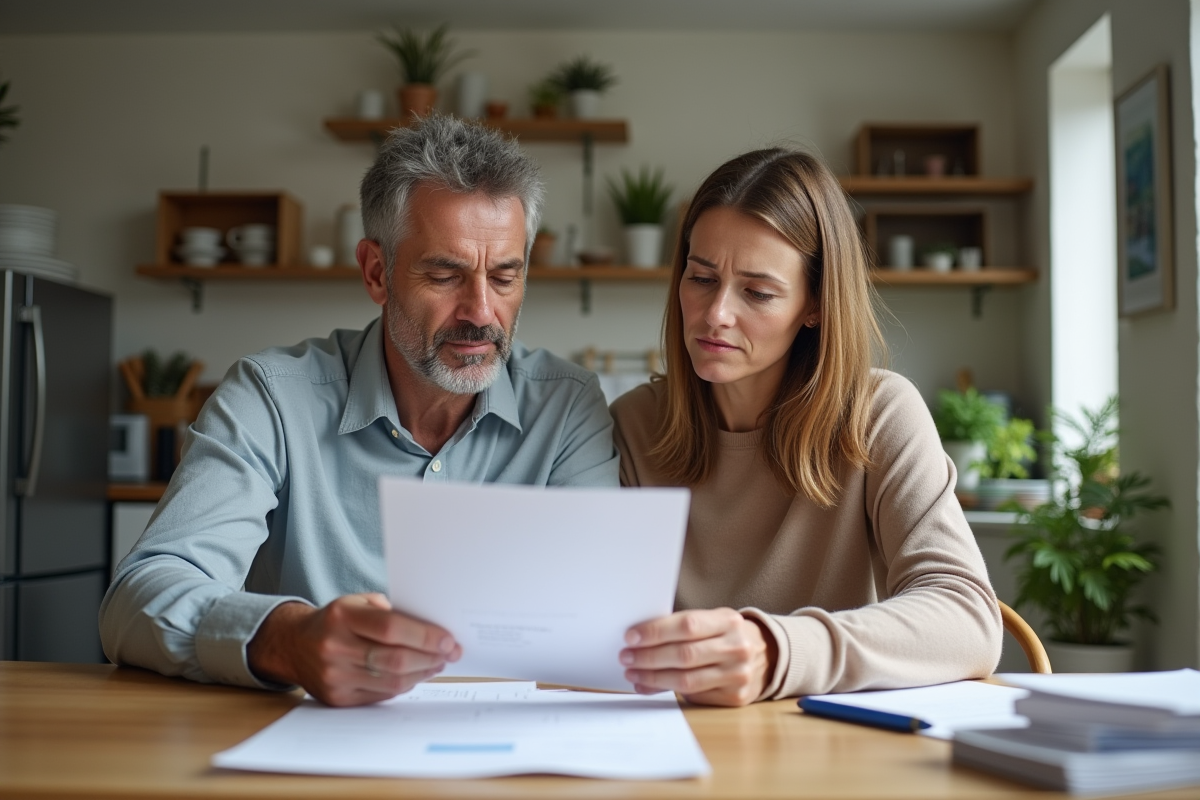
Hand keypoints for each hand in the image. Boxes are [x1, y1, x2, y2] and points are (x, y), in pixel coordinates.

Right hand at [247, 593, 461, 706]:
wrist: (295, 645)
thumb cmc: (337, 620)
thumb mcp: (357, 603)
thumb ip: (391, 612)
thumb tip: (433, 630)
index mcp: (342, 616)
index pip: (391, 627)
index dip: (424, 636)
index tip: (448, 639)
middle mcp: (334, 646)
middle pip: (394, 659)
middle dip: (430, 657)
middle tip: (450, 653)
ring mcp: (334, 676)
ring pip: (391, 681)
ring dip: (422, 673)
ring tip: (438, 663)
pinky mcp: (337, 698)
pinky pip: (382, 695)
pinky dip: (405, 685)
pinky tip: (416, 674)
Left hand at [619, 608, 776, 706]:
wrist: (766, 655)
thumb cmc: (726, 635)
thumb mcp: (713, 621)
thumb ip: (683, 629)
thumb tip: (638, 640)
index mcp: (729, 621)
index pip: (687, 625)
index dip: (656, 632)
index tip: (631, 636)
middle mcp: (737, 648)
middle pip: (684, 655)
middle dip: (649, 657)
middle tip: (626, 657)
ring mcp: (738, 675)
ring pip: (687, 680)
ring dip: (653, 678)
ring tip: (632, 674)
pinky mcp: (735, 697)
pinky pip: (693, 696)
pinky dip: (666, 692)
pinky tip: (648, 686)